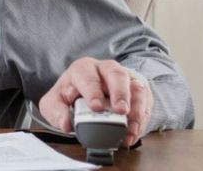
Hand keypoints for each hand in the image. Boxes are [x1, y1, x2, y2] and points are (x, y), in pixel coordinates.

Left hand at [38, 57, 152, 147]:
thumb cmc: (72, 95)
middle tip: (120, 111)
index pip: (87, 76)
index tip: (96, 107)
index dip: (92, 91)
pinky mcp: (138, 89)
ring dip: (136, 108)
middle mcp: (105, 69)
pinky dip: (142, 118)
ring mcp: (125, 78)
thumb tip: (65, 124)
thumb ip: (56, 112)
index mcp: (83, 69)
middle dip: (119, 93)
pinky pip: (145, 101)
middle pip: (116, 74)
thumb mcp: (56, 102)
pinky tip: (134, 132)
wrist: (90, 92)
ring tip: (131, 128)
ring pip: (135, 86)